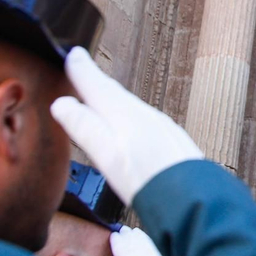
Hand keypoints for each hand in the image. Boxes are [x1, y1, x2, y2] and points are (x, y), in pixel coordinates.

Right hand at [51, 47, 202, 205]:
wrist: (193, 200)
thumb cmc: (147, 181)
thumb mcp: (107, 155)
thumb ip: (85, 127)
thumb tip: (62, 104)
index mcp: (125, 114)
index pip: (98, 85)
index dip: (82, 70)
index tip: (73, 55)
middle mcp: (145, 114)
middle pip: (114, 93)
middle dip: (96, 80)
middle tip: (82, 68)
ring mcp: (160, 127)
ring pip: (130, 105)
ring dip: (112, 97)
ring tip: (99, 93)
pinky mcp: (171, 141)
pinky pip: (143, 118)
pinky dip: (128, 113)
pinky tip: (128, 124)